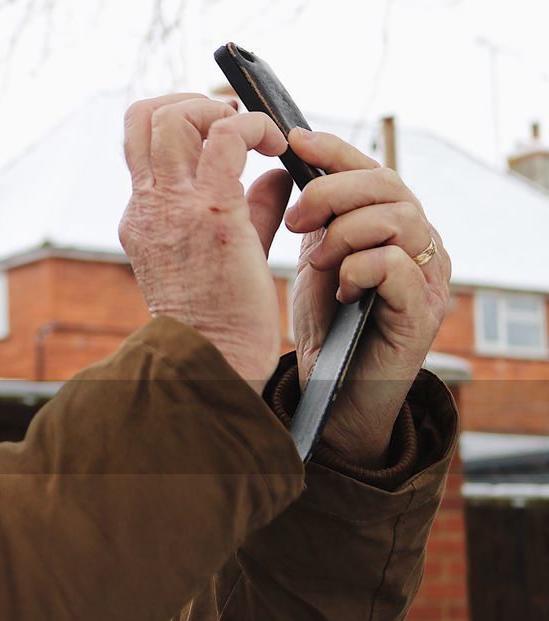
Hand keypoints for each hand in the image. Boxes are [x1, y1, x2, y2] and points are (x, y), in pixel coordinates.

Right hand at [119, 94, 294, 392]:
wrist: (212, 361)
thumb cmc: (221, 320)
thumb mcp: (226, 252)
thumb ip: (248, 207)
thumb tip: (277, 173)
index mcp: (142, 218)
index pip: (141, 142)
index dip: (179, 120)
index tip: (218, 131)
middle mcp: (149, 207)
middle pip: (146, 115)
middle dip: (195, 103)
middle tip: (235, 123)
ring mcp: (173, 208)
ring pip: (175, 115)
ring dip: (220, 109)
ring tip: (255, 134)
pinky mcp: (212, 214)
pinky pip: (228, 138)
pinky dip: (255, 126)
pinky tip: (276, 146)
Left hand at [285, 128, 450, 466]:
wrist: (336, 390)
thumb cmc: (328, 324)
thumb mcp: (314, 259)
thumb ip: (311, 218)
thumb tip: (281, 166)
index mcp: (390, 224)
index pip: (370, 168)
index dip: (334, 150)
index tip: (292, 142)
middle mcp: (419, 242)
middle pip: (388, 183)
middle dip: (333, 192)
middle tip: (295, 220)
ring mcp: (427, 275)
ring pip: (397, 218)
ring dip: (345, 233)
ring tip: (317, 262)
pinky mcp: (423, 311)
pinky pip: (397, 266)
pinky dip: (360, 269)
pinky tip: (341, 290)